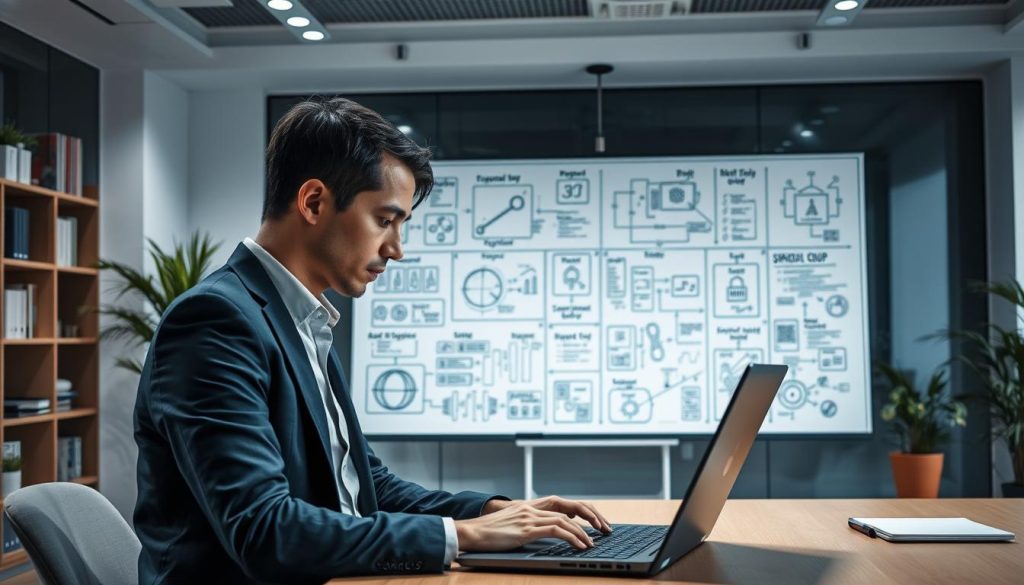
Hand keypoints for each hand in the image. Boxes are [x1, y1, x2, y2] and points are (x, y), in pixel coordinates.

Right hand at [457, 496, 611, 552]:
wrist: (471, 532)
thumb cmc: (489, 532)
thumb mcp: (512, 523)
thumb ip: (528, 522)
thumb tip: (546, 530)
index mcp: (530, 505)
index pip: (563, 502)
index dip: (581, 510)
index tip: (594, 520)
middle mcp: (532, 507)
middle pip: (569, 505)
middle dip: (591, 515)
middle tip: (605, 528)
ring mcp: (529, 517)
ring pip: (565, 519)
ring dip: (583, 531)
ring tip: (594, 542)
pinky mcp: (526, 529)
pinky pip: (556, 530)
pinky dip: (572, 537)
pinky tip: (580, 546)